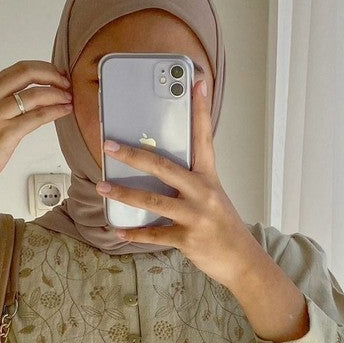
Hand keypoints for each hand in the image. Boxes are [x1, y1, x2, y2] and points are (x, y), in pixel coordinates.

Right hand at [0, 60, 73, 187]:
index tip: (58, 74)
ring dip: (57, 94)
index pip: (20, 68)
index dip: (44, 68)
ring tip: (69, 99)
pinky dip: (54, 111)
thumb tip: (36, 94)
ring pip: (35, 95)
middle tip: (67, 83)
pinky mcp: (6, 133)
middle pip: (27, 74)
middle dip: (53, 75)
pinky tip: (63, 111)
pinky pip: (36, 117)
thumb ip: (6, 101)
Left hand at [97, 78, 261, 288]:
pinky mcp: (188, 238)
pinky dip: (134, 234)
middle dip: (133, 155)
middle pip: (163, 167)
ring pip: (152, 201)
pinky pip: (154, 235)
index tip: (196, 82)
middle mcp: (202, 193)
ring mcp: (195, 216)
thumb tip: (154, 168)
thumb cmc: (222, 225)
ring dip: (124, 194)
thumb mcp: (211, 197)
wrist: (242, 260)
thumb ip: (189, 181)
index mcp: (209, 177)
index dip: (201, 109)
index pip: (204, 137)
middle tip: (108, 144)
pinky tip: (118, 230)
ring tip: (101, 187)